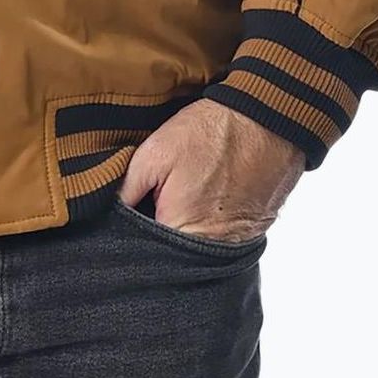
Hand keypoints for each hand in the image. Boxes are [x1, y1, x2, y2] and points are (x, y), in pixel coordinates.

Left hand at [118, 99, 305, 243]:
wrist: (266, 121)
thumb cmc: (210, 134)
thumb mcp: (154, 152)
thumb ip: (128, 188)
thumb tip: (112, 211)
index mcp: (181, 233)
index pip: (144, 251)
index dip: (133, 233)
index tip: (132, 213)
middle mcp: (211, 251)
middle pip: (171, 256)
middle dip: (158, 232)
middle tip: (156, 201)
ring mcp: (235, 245)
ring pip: (195, 249)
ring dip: (184, 229)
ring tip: (183, 198)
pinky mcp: (251, 233)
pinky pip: (220, 240)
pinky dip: (209, 224)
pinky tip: (204, 199)